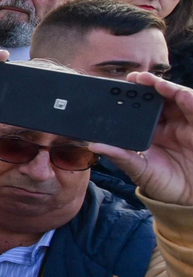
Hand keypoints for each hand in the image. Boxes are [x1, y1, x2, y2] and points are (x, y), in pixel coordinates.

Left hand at [92, 72, 192, 206]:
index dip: (129, 97)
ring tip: (149, 81)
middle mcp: (168, 124)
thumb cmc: (164, 184)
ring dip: (163, 86)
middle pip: (157, 98)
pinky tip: (174, 91)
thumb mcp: (139, 170)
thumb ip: (120, 156)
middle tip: (132, 78)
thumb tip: (94, 145)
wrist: (190, 198)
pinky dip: (184, 96)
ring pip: (175, 98)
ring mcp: (185, 123)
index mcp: (150, 131)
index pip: (139, 109)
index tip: (114, 89)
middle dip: (145, 86)